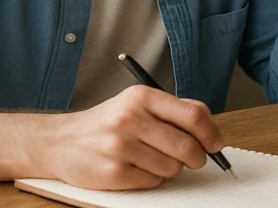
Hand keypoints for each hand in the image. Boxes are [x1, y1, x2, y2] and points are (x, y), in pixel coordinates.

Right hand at [46, 85, 224, 189]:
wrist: (59, 141)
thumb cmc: (108, 123)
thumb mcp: (138, 103)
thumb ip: (175, 110)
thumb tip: (213, 128)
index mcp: (141, 96)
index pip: (193, 115)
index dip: (212, 133)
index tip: (217, 144)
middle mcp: (130, 118)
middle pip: (187, 146)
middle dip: (198, 158)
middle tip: (194, 159)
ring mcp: (120, 147)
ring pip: (173, 167)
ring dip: (172, 168)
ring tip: (153, 159)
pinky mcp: (113, 173)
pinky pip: (153, 181)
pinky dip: (153, 178)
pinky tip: (137, 168)